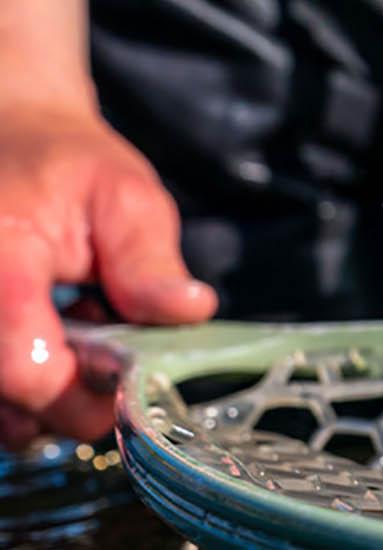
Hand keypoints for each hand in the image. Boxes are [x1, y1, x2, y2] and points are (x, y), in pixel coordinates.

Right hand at [0, 107, 216, 447]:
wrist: (11, 140)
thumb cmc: (69, 166)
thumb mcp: (124, 195)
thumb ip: (148, 260)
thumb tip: (187, 312)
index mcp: (0, 263)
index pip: (27, 369)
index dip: (87, 389)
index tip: (129, 366)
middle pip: (13, 402)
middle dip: (77, 395)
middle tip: (108, 339)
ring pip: (1, 411)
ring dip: (50, 395)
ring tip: (77, 332)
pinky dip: (29, 388)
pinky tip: (53, 340)